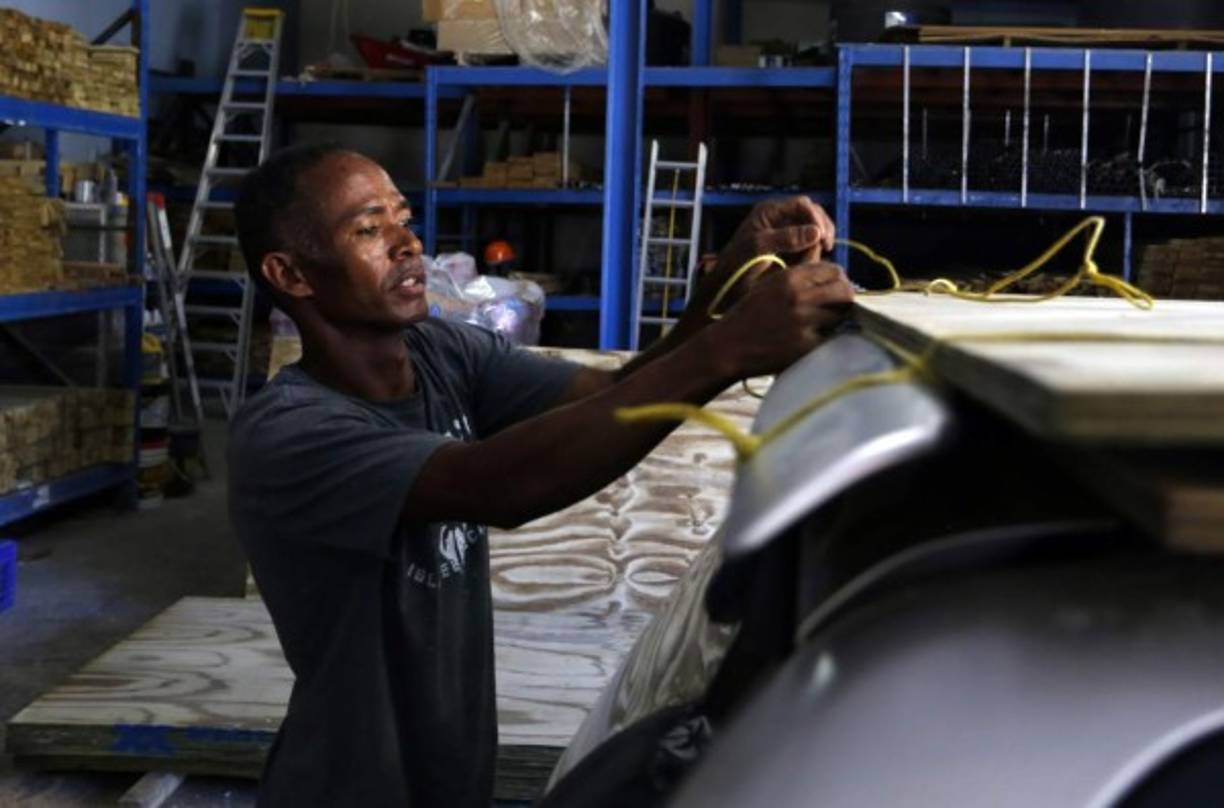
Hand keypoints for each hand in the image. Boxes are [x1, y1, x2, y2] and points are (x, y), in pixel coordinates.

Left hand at [689, 197, 836, 318]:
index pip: (802, 205)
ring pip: (813, 228)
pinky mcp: (789, 248)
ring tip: (824, 251)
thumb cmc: (737, 263)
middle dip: (822, 227)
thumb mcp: (759, 248)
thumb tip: (816, 232)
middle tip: (827, 245)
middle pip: (811, 213)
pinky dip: (816, 248)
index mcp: (769, 211)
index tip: (822, 236)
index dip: (816, 217)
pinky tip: (817, 258)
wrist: (726, 285)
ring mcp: (785, 233)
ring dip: (821, 237)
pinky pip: (809, 243)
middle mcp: (779, 218)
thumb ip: (786, 238)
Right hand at [705, 261, 853, 379]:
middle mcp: (798, 297)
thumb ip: (798, 274)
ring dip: (837, 320)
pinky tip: (816, 339)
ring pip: (841, 316)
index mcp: (789, 278)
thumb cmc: (749, 314)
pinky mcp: (805, 346)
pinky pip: (831, 338)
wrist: (728, 346)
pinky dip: (827, 339)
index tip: (835, 288)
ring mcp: (803, 322)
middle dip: (845, 298)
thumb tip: (830, 268)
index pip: (833, 270)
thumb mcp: (769, 284)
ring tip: (824, 324)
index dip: (838, 279)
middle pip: (844, 291)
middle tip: (839, 307)